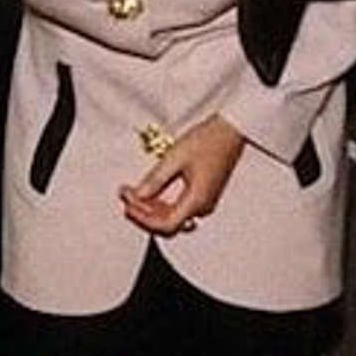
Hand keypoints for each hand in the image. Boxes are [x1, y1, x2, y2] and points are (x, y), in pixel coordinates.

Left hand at [119, 115, 244, 235]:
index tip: (128, 204)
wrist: (229, 131)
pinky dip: (161, 204)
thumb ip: (154, 180)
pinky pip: (179, 208)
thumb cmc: (207, 140)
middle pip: (168, 225)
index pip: (166, 225)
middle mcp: (202, 206)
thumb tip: (136, 196)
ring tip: (133, 193)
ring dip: (151, 209)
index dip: (143, 218)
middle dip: (144, 213)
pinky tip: (149, 193)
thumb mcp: (174, 158)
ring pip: (172, 218)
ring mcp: (204, 202)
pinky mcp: (202, 195)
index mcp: (197, 201)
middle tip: (126, 197)